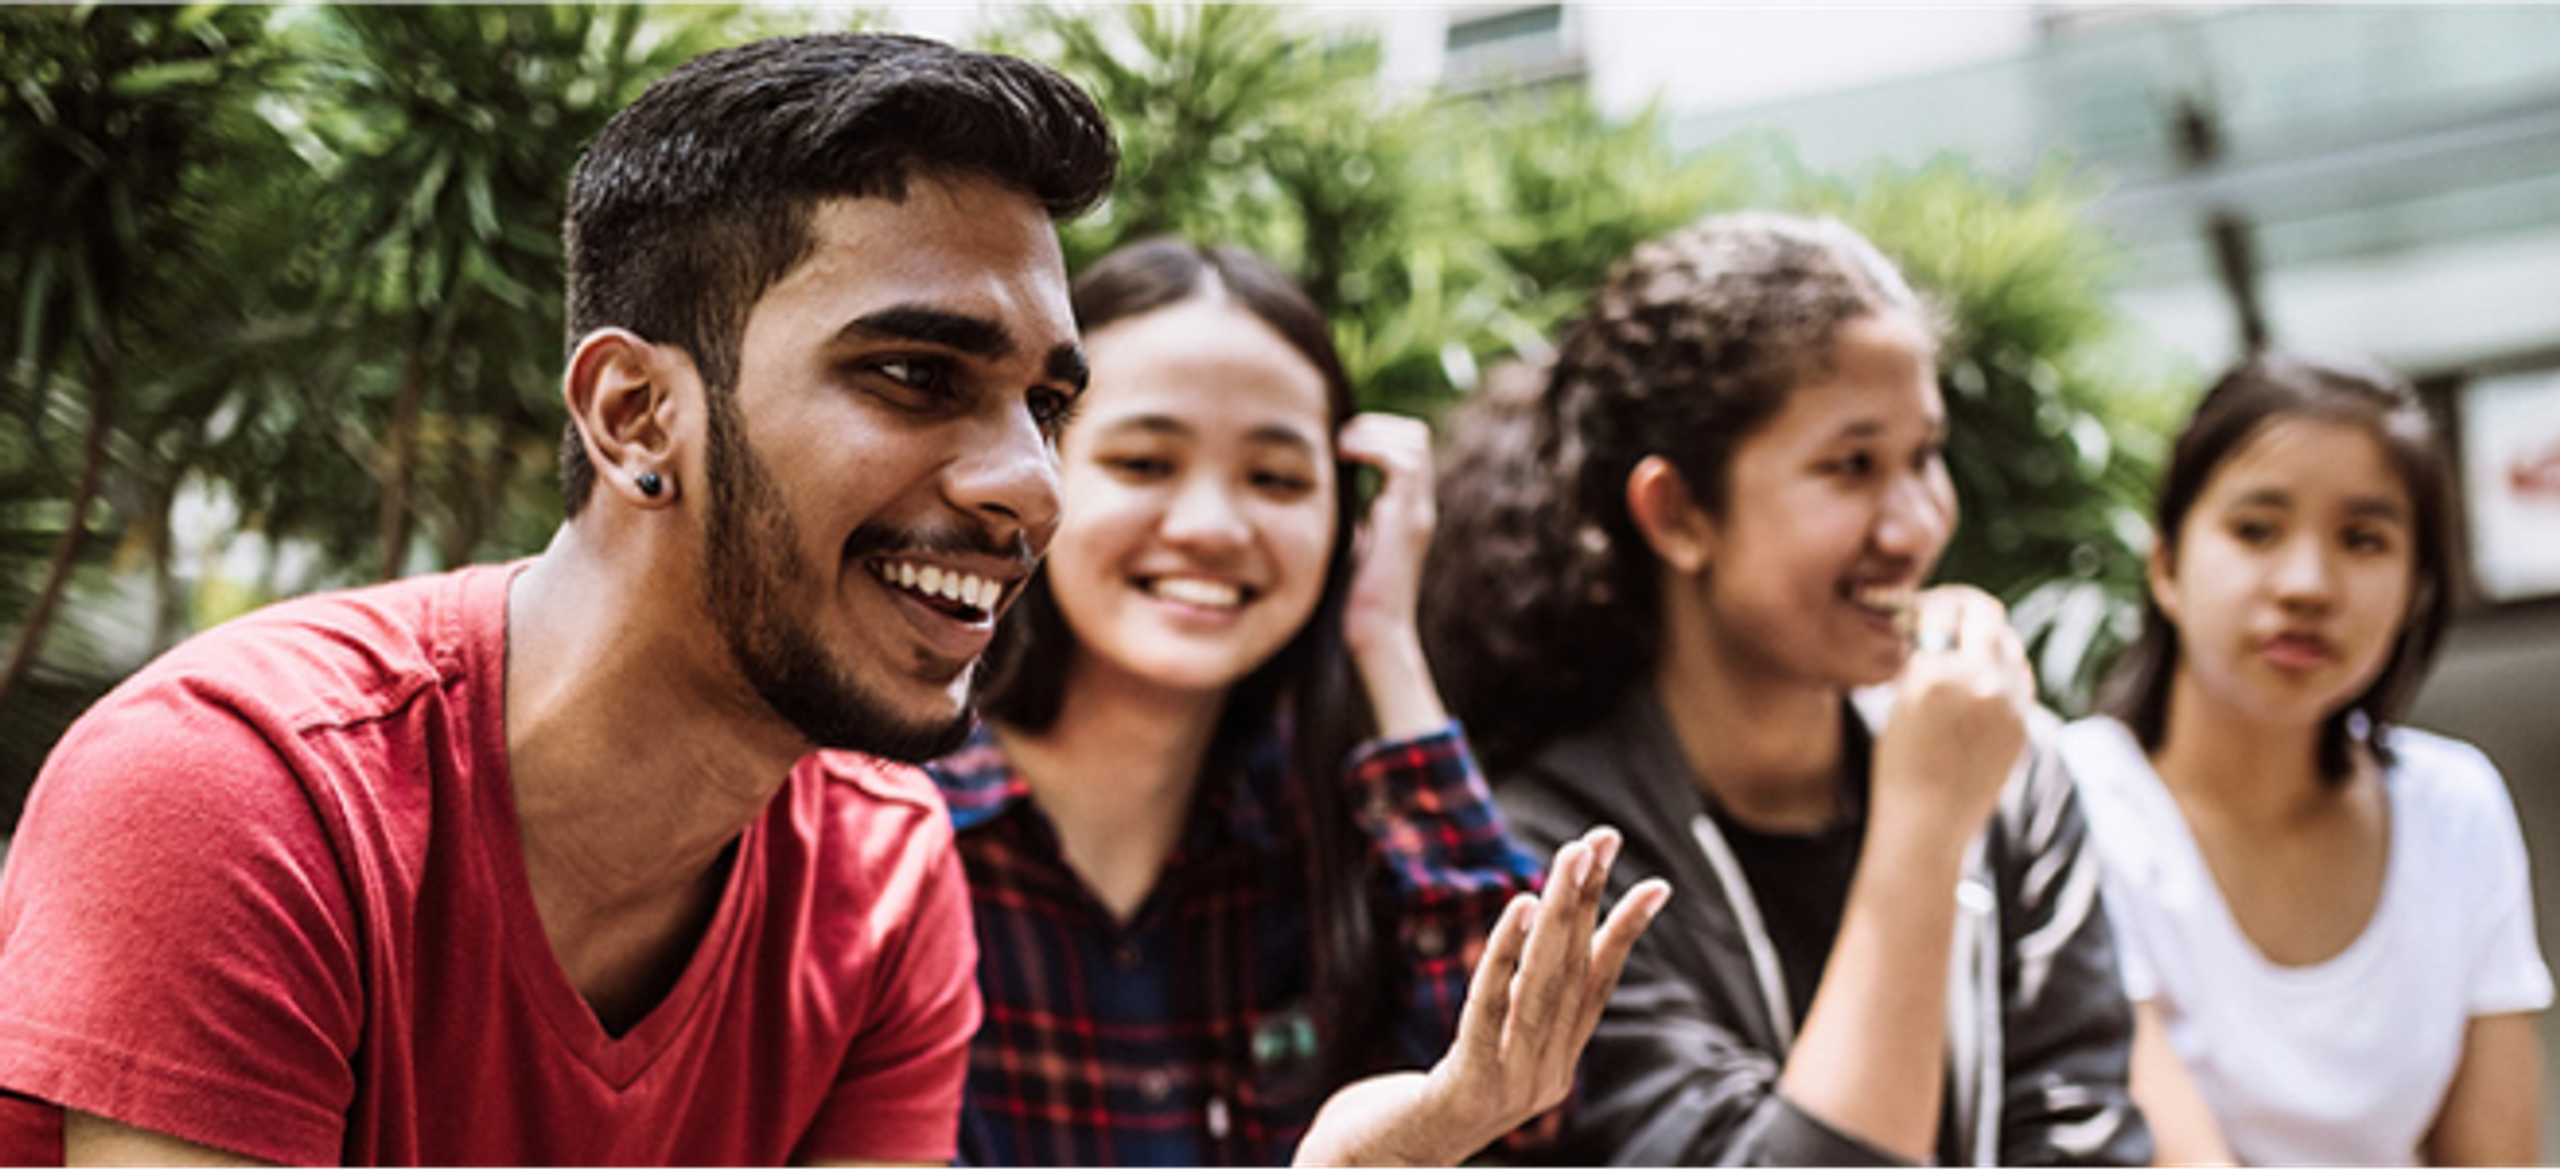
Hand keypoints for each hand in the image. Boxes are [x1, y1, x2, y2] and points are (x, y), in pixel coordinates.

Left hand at [1291, 827, 1672, 1169]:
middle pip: (1573, 975)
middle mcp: (1545, 1077)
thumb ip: (1512, 1014)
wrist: (1380, 1170)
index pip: (1595, 990)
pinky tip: (1521, 906)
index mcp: (1554, 1067)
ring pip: (1543, 985)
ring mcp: (1511, 1084)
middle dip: (1590, 901)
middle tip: (1603, 839)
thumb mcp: (1482, 1054)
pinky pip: (1491, 1009)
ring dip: (1562, 913)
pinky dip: (1509, 954)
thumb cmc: (1425, 1107)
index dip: (1624, 935)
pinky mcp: (1468, 1085)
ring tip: (1572, 857)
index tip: (1656, 883)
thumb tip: (1540, 944)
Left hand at [1335, 412, 1436, 660]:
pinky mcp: (1406, 521)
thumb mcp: (1350, 546)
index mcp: (1406, 510)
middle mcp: (1418, 506)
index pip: (1407, 447)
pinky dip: (1373, 448)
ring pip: (1413, 440)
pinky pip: (1402, 462)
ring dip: (1372, 432)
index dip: (1375, 434)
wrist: (1374, 637)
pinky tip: (1342, 456)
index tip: (1337, 446)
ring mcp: (1416, 511)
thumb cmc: (1353, 601)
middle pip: (1415, 435)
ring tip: (1339, 446)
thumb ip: (1349, 518)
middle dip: (1375, 426)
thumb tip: (1322, 494)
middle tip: (1337, 441)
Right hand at [1874, 585, 2032, 844]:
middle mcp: (1980, 682)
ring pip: (2008, 643)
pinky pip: (2019, 677)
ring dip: (1986, 640)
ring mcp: (2009, 703)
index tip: (1918, 610)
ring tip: (1962, 654)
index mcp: (1936, 674)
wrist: (1928, 824)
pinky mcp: (2024, 723)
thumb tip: (1933, 625)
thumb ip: (1920, 659)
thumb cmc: (1898, 765)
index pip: (1943, 610)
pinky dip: (2001, 670)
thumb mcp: (1898, 701)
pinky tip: (1979, 684)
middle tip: (1947, 616)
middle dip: (1965, 609)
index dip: (1928, 604)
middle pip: (1986, 613)